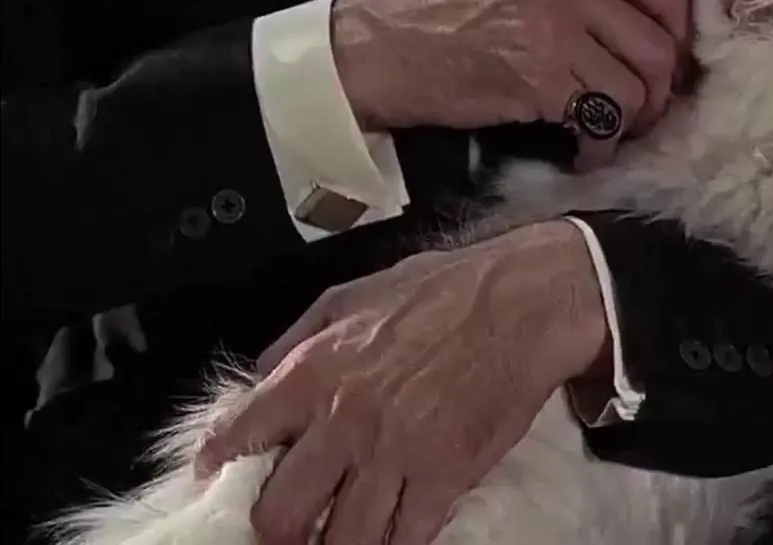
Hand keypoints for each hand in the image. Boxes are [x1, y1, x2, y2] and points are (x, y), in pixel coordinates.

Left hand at [195, 221, 608, 544]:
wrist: (521, 303)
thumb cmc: (441, 290)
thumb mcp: (351, 295)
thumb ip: (298, 339)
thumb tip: (261, 378)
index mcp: (311, 373)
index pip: (235, 439)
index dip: (216, 471)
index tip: (214, 486)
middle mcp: (343, 422)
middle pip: (281, 514)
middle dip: (277, 531)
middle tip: (288, 528)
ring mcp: (395, 455)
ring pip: (343, 541)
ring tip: (339, 538)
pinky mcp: (445, 477)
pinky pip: (407, 539)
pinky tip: (392, 538)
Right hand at [332, 0, 691, 169]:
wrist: (379, 51)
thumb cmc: (443, 18)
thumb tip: (643, 38)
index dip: (680, 37)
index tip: (671, 69)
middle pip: (660, 45)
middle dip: (660, 92)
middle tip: (642, 114)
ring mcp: (558, 30)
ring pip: (638, 88)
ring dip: (632, 123)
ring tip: (607, 135)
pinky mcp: (541, 81)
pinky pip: (603, 119)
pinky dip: (600, 146)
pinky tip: (582, 151)